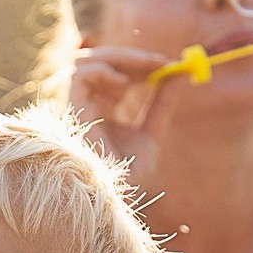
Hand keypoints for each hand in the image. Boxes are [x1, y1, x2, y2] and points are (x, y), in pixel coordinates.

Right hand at [67, 46, 178, 181]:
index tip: (167, 63)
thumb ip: (162, 104)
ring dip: (119, 58)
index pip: (114, 74)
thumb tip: (180, 72)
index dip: (139, 64)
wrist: (119, 195)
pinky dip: (104, 71)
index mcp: (101, 111)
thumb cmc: (131, 175)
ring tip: (146, 68)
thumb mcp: (153, 132)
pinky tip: (125, 85)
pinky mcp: (73, 110)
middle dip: (131, 57)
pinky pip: (80, 75)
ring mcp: (77, 107)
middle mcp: (86, 107)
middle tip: (161, 61)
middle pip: (99, 62)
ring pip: (86, 62)